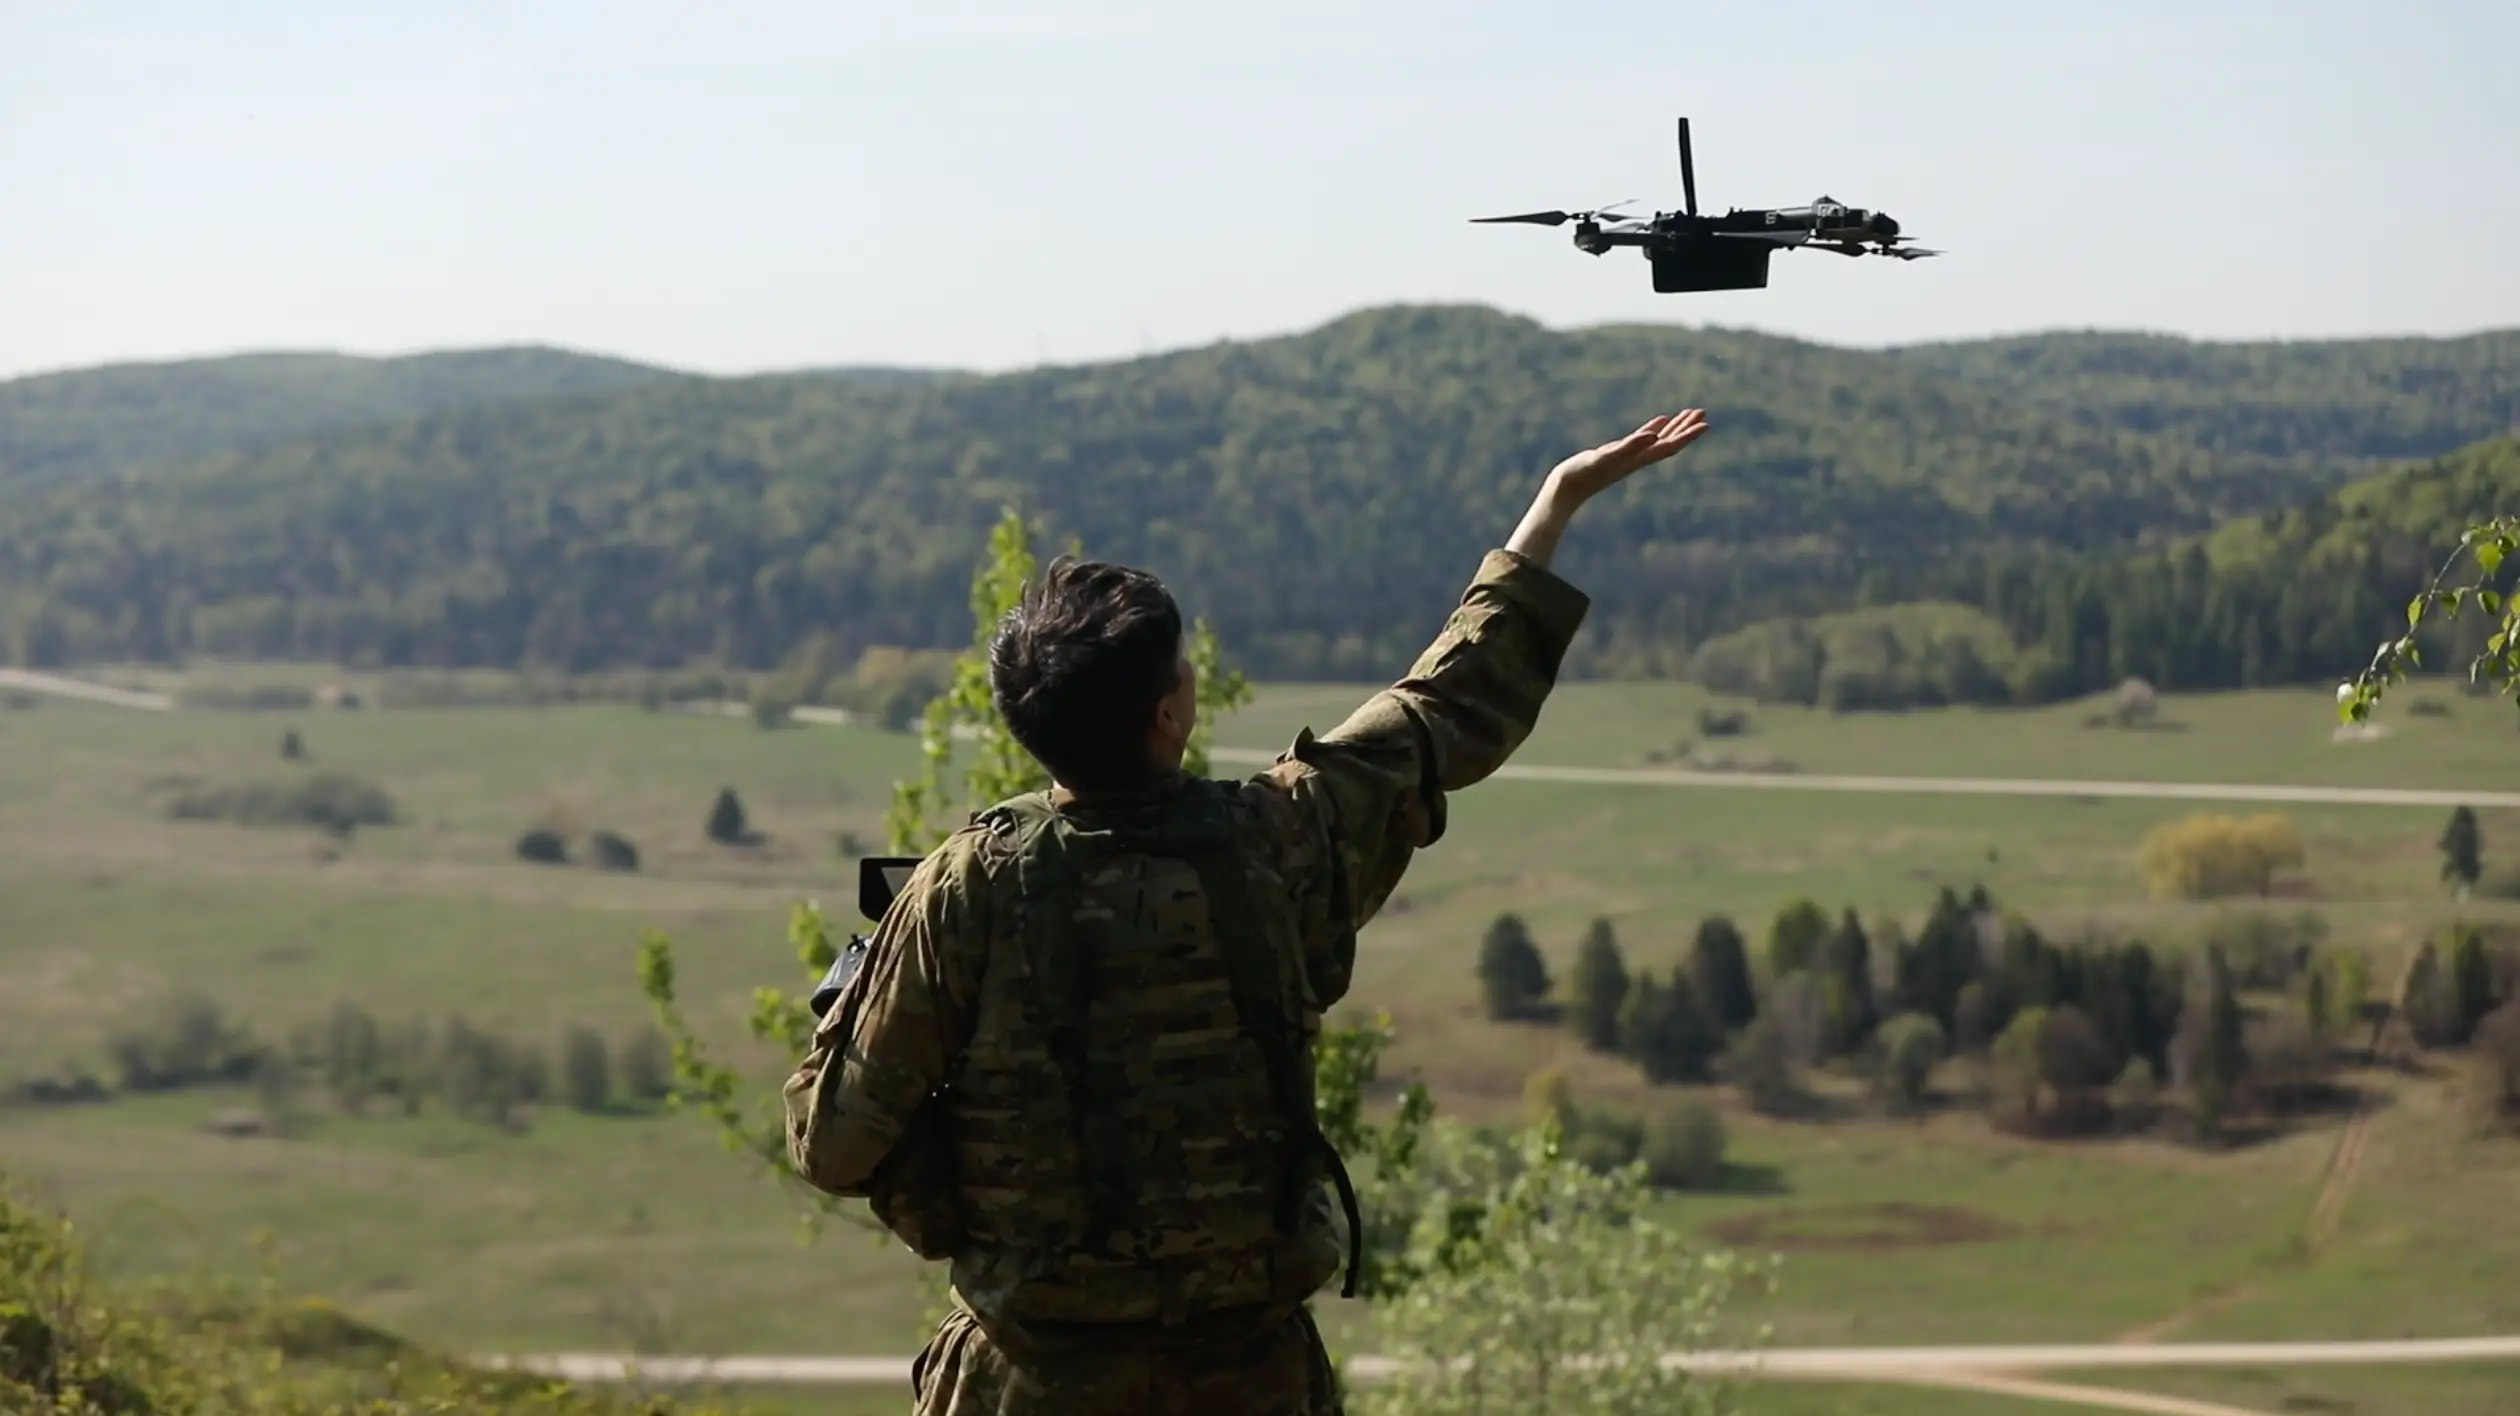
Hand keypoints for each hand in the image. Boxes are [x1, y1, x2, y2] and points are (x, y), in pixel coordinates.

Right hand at [1545, 410, 1710, 503]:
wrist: (1564, 491)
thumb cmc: (1582, 475)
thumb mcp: (1606, 458)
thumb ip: (1630, 446)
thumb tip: (1655, 436)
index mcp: (1638, 460)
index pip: (1669, 446)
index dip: (1687, 435)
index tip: (1706, 423)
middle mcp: (1637, 459)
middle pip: (1668, 442)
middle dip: (1685, 428)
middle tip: (1702, 412)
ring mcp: (1627, 457)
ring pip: (1657, 440)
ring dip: (1674, 428)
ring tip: (1688, 414)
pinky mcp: (1616, 454)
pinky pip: (1641, 439)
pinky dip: (1653, 429)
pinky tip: (1659, 422)